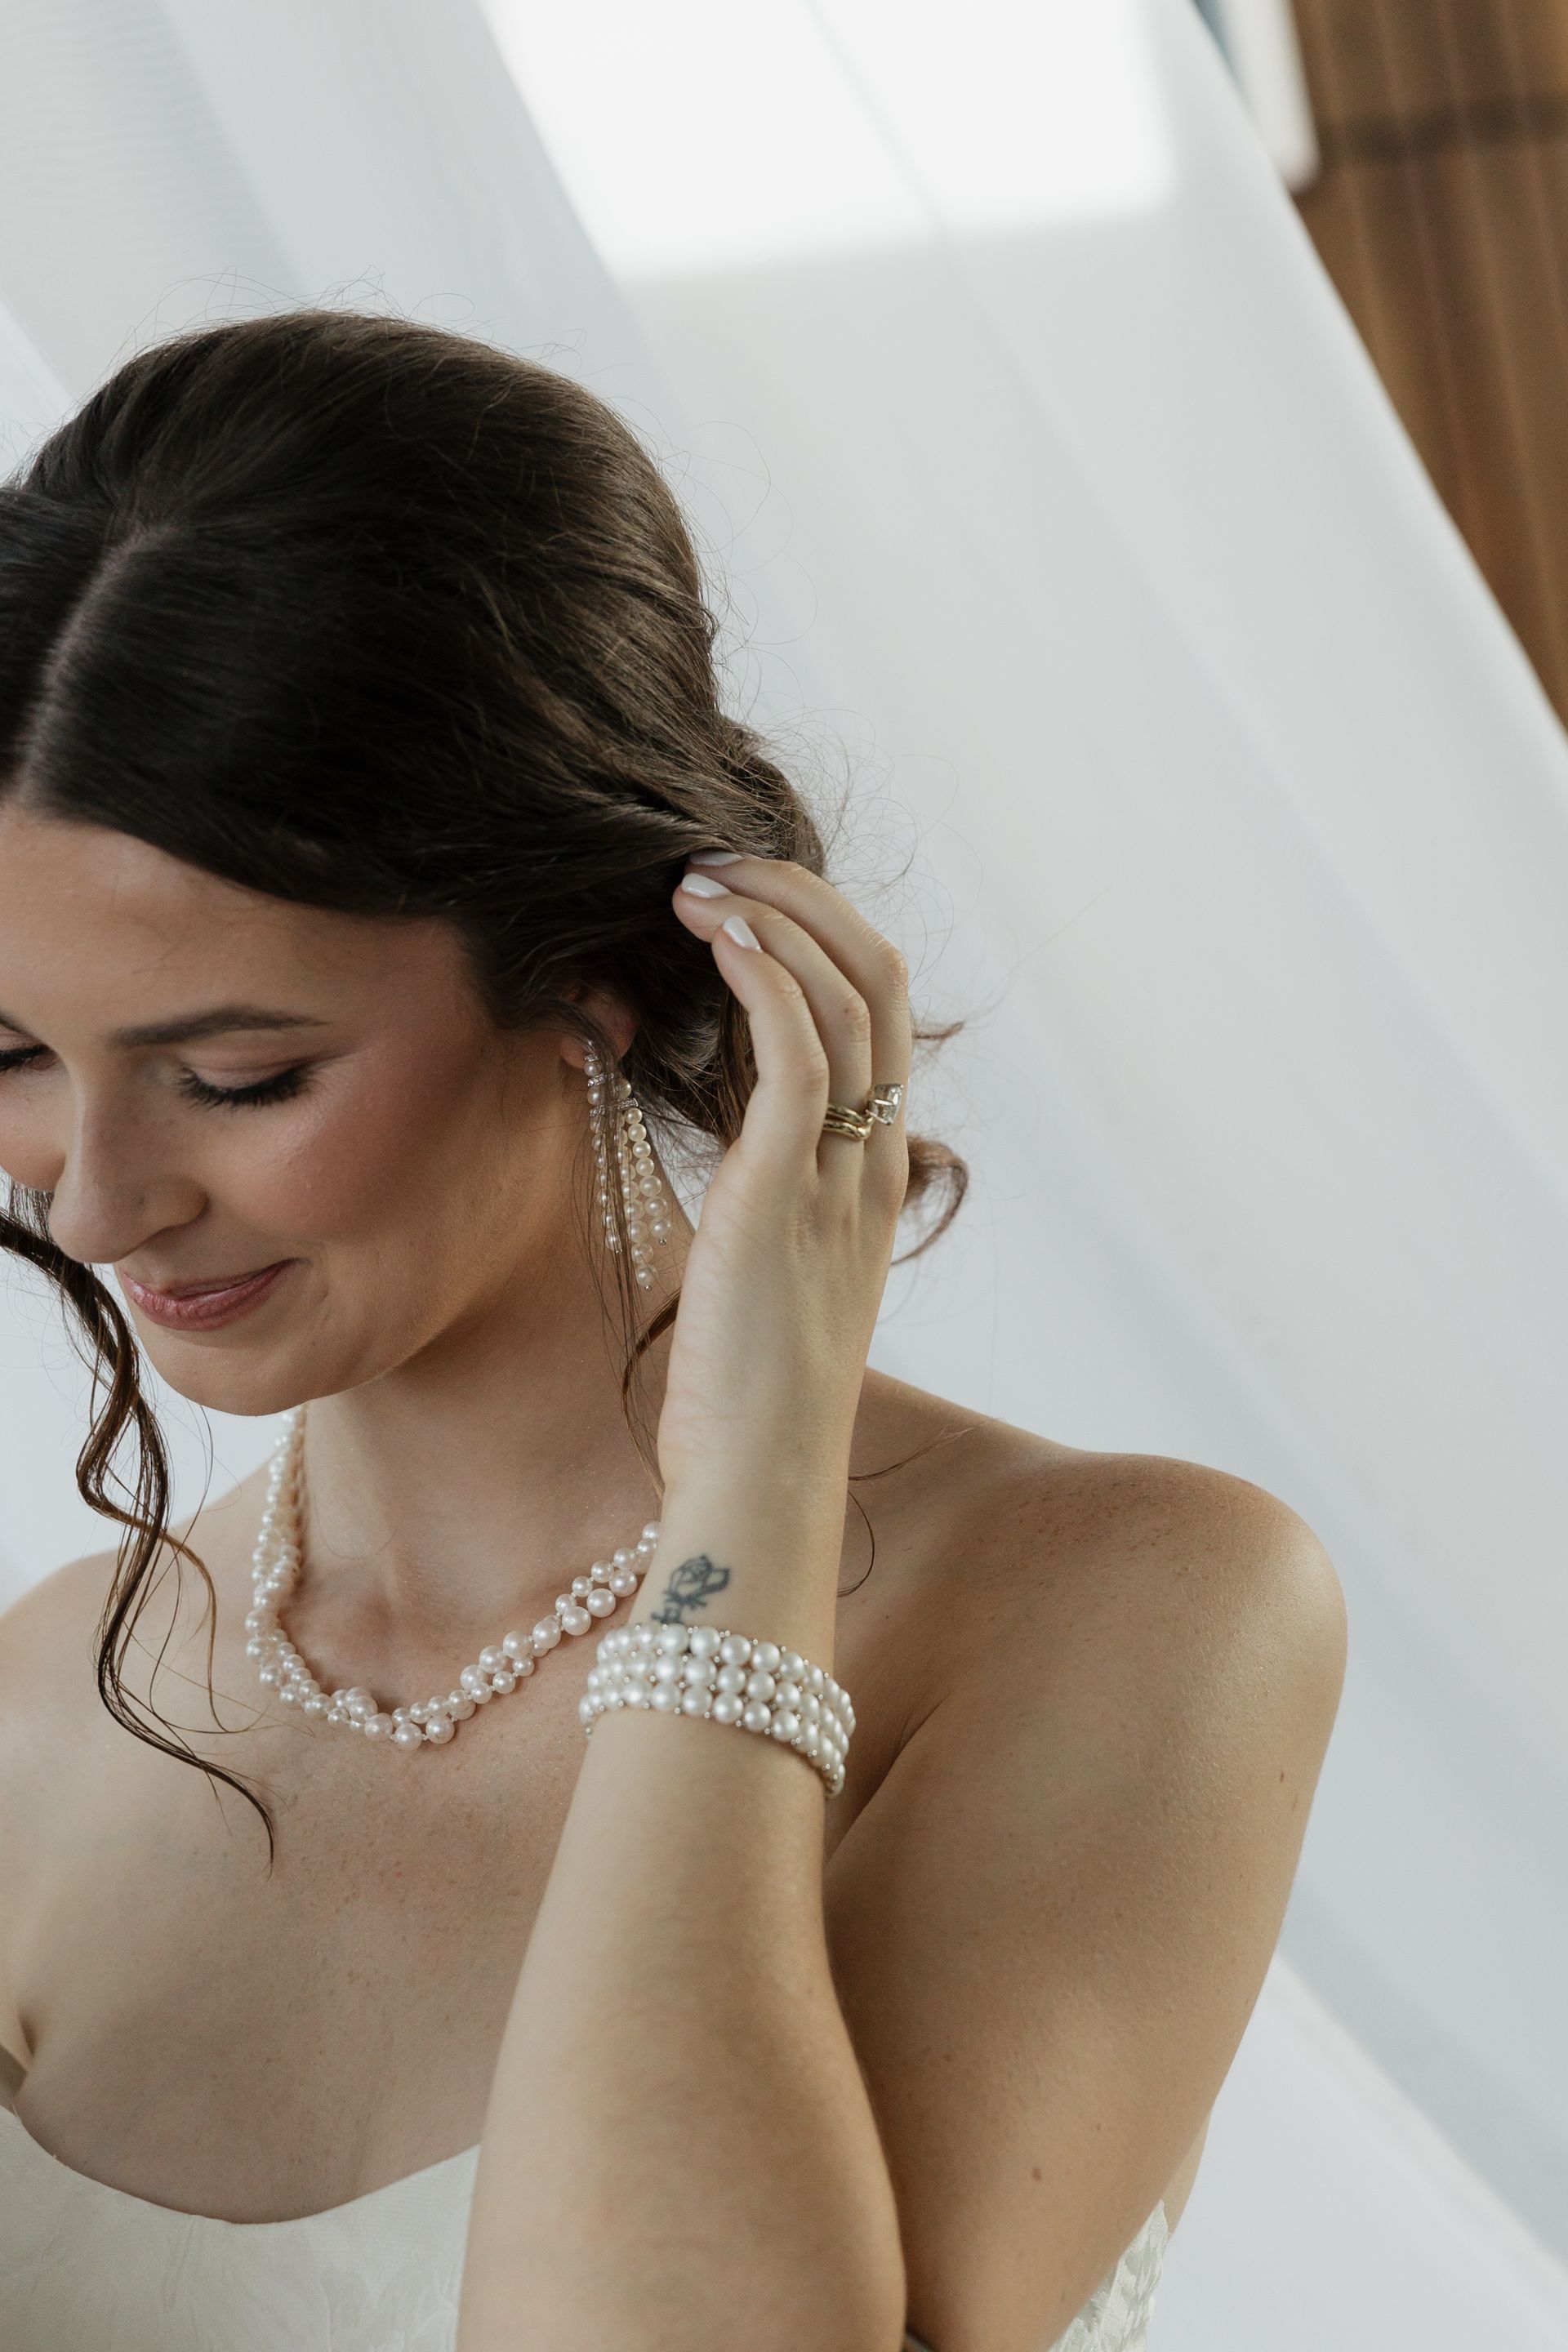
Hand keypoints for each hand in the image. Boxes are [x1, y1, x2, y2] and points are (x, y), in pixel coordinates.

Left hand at [654, 852, 911, 1516]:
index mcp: (869, 1174)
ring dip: (771, 918)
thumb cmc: (742, 1393)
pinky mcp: (784, 1195)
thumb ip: (756, 1195)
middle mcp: (871, 1162)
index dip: (816, 934)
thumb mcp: (760, 1270)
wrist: (755, 1482)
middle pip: (879, 981)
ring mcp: (838, 1176)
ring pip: (845, 999)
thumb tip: (708, 1143)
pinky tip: (719, 936)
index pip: (875, 1013)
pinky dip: (765, 977)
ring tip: (694, 880)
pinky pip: (798, 1055)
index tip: (734, 898)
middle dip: (802, 899)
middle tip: (712, 861)